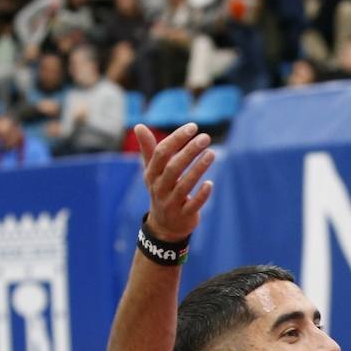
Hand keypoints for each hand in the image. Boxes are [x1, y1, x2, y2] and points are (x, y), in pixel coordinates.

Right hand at [135, 122, 214, 241]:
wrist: (164, 225)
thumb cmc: (161, 190)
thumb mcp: (152, 171)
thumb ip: (149, 149)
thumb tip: (138, 125)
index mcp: (151, 174)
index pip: (161, 153)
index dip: (176, 139)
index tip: (193, 127)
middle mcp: (159, 188)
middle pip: (173, 168)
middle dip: (189, 151)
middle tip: (205, 138)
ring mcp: (171, 203)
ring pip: (184, 185)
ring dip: (198, 169)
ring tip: (211, 153)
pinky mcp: (183, 215)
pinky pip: (192, 205)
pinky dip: (201, 195)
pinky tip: (210, 183)